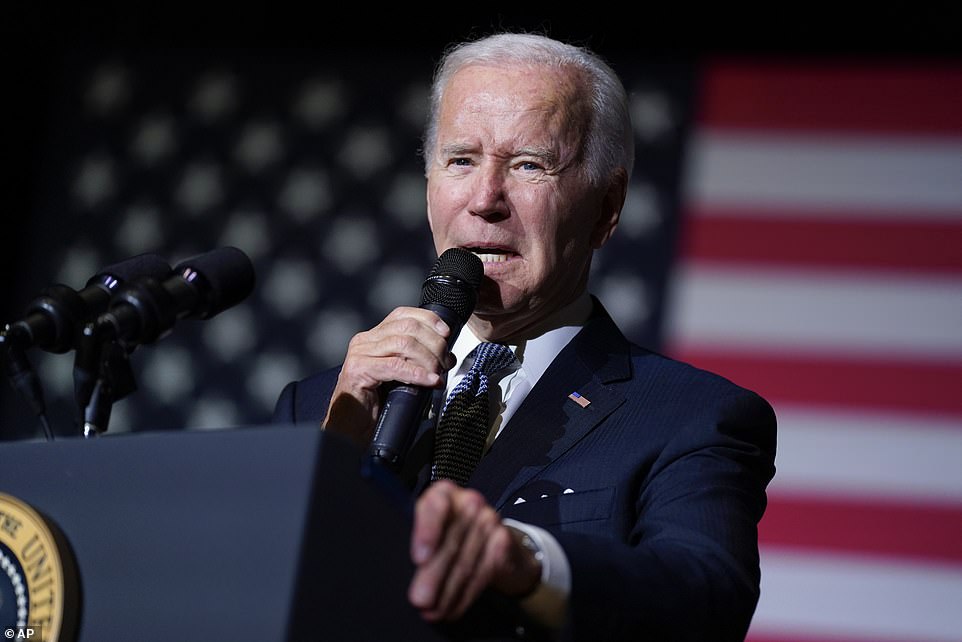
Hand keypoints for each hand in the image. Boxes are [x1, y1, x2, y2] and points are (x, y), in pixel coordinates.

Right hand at [323, 307, 453, 446]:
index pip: (403, 315)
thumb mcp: (400, 377)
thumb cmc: (375, 406)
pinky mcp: (358, 371)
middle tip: (446, 362)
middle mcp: (364, 341)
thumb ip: (415, 361)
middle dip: (433, 343)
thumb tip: (445, 355)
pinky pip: (395, 366)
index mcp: (374, 338)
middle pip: (407, 327)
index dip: (428, 320)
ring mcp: (359, 354)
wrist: (349, 430)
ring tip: (438, 373)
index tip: (446, 333)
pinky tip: (430, 381)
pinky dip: (417, 373)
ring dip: (428, 358)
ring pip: (404, 343)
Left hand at [408, 480, 541, 620]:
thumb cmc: (449, 534)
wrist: (491, 540)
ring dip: (446, 592)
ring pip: (465, 561)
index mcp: (443, 493)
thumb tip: (401, 574)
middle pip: (450, 540)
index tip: (418, 558)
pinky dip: (464, 596)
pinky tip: (452, 609)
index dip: (426, 531)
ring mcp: (489, 519)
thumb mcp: (430, 531)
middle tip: (419, 599)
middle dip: (433, 574)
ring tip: (431, 611)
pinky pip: (482, 572)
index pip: (435, 504)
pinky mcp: (503, 541)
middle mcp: (468, 501)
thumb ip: (418, 543)